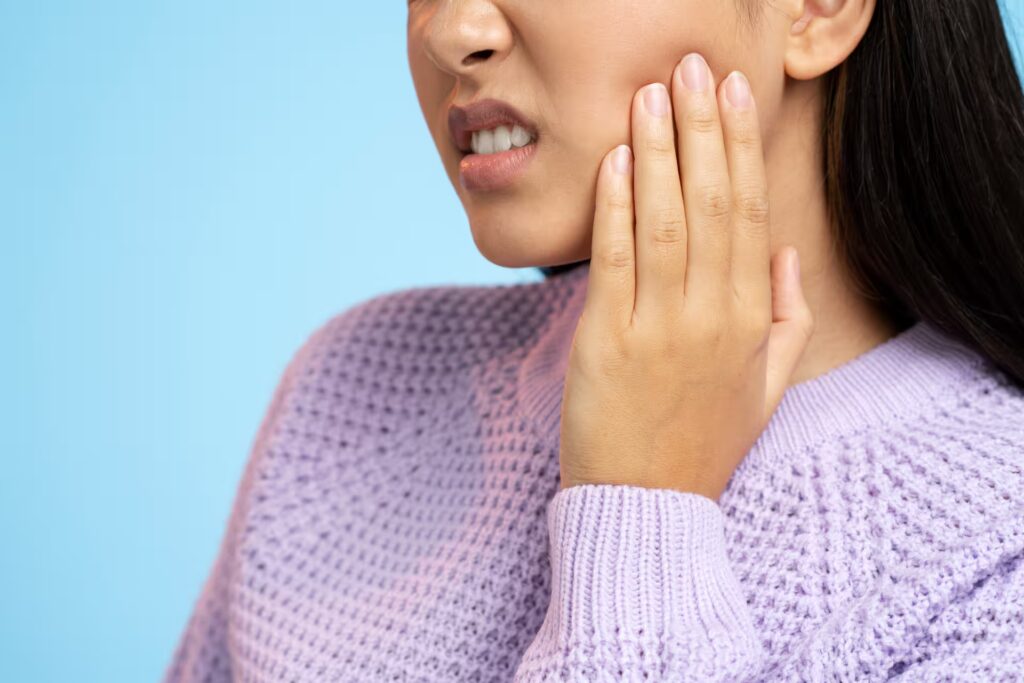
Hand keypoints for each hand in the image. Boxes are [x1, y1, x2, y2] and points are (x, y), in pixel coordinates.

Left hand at [558, 53, 814, 501]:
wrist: (646, 503)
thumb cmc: (703, 442)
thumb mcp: (769, 386)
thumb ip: (788, 317)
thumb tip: (788, 253)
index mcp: (751, 319)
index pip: (750, 214)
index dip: (741, 148)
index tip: (733, 94)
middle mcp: (712, 314)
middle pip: (711, 202)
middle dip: (701, 128)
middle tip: (691, 68)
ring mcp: (660, 326)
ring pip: (664, 220)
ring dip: (658, 151)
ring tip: (651, 94)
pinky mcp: (608, 339)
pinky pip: (615, 258)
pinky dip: (615, 205)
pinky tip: (616, 159)